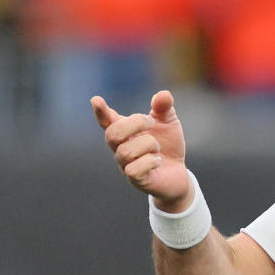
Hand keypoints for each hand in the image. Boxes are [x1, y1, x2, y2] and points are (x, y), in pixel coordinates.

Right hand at [92, 90, 191, 211]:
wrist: (178, 174)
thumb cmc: (168, 146)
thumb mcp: (169, 123)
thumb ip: (164, 108)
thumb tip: (164, 94)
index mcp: (125, 132)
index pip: (107, 121)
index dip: (100, 112)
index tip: (96, 100)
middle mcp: (120, 148)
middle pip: (112, 134)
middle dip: (134, 124)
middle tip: (151, 122)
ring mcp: (125, 165)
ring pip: (126, 152)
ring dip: (148, 145)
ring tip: (157, 148)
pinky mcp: (136, 180)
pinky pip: (134, 170)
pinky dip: (149, 162)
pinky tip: (158, 160)